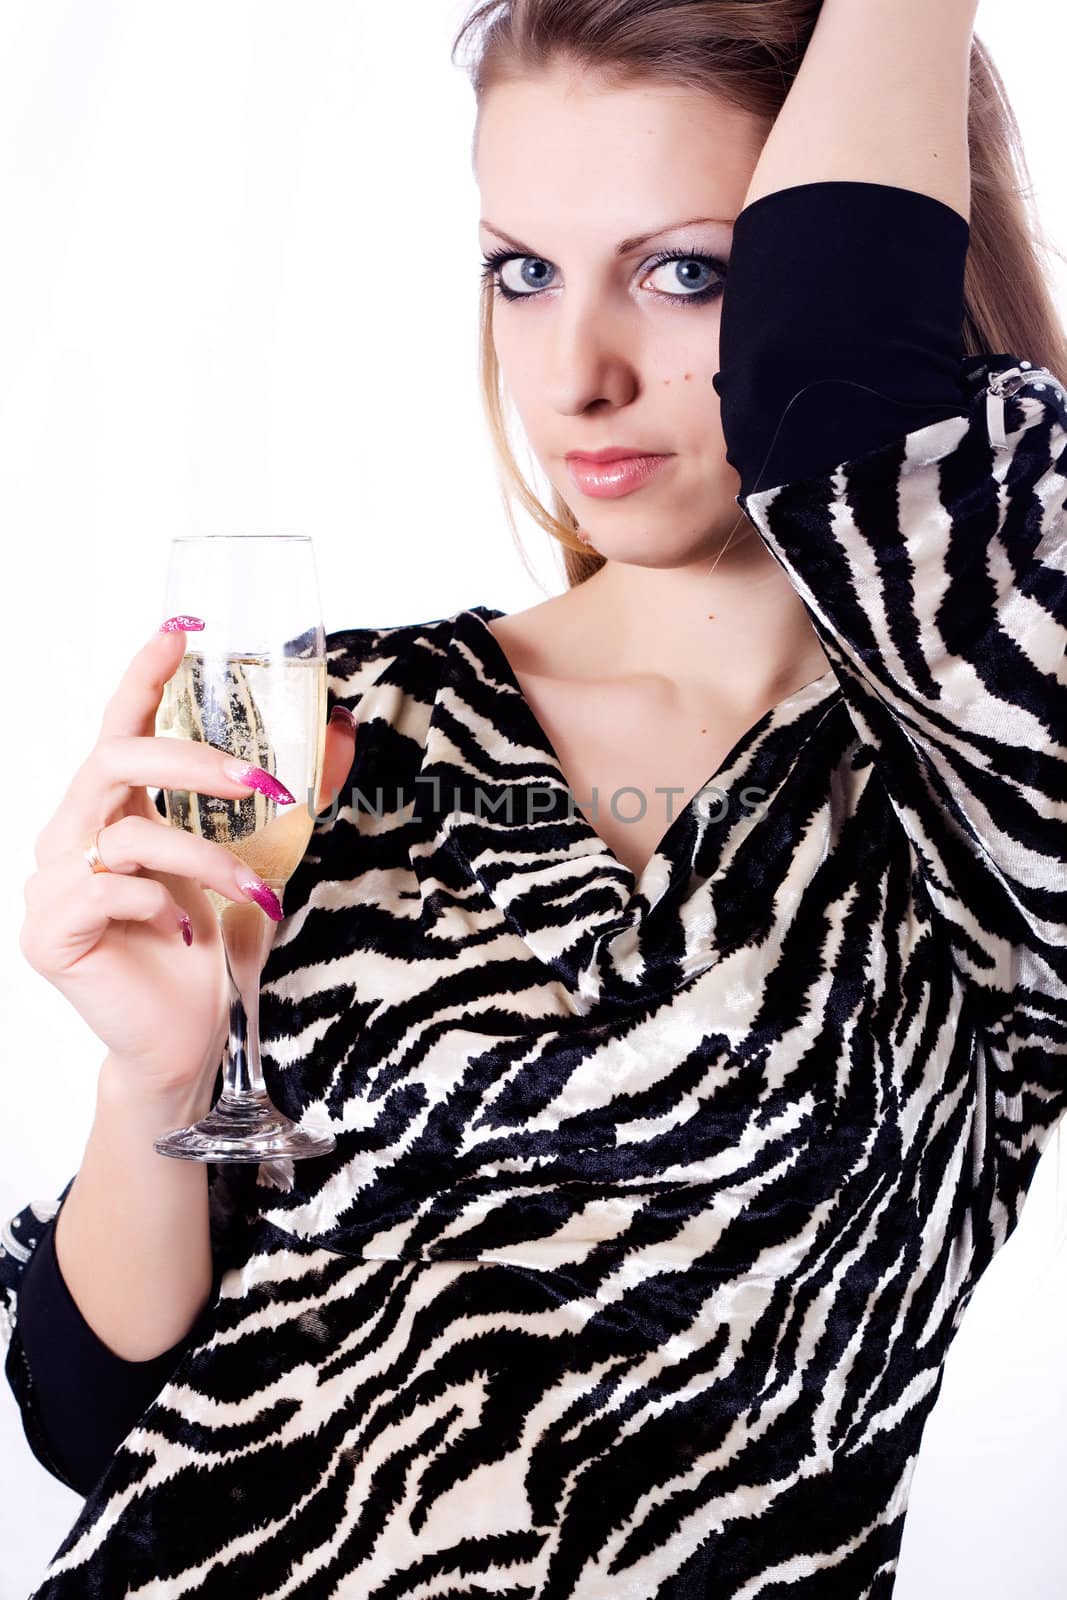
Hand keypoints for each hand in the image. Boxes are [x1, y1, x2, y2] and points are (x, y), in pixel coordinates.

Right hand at [19, 626, 356, 1101]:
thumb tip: (344, 726)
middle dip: (191, 761)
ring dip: (206, 858)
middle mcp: (76, 834)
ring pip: (126, 832)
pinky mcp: (50, 932)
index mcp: (117, 809)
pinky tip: (183, 930)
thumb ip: (289, 798)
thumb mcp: (262, 861)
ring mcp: (54, 882)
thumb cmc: (215, 945)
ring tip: (254, 892)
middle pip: (115, 759)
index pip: (121, 725)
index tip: (180, 630)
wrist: (193, 1037)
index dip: (143, 674)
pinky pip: (106, 889)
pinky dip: (160, 903)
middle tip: (258, 781)